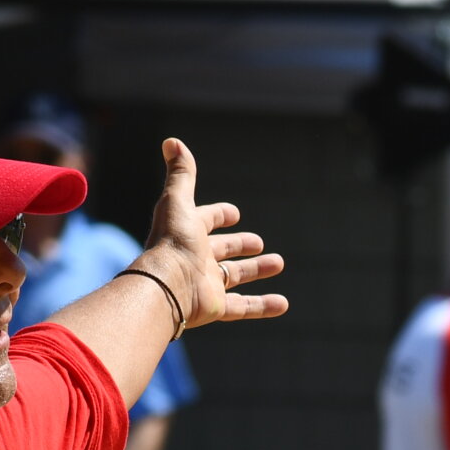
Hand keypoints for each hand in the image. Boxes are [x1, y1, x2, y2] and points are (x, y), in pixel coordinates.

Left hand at [140, 139, 287, 329]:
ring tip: (279, 263)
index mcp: (186, 233)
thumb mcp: (178, 201)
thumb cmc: (172, 242)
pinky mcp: (214, 307)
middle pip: (221, 251)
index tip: (234, 213)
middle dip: (240, 245)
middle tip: (258, 243)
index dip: (218, 215)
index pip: (204, 220)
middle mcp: (195, 258)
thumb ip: (182, 174)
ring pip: (234, 277)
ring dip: (256, 271)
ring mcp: (205, 284)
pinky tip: (283, 304)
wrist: (165, 287)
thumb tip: (172, 141)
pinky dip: (263, 306)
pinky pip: (243, 307)